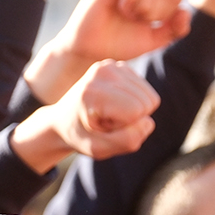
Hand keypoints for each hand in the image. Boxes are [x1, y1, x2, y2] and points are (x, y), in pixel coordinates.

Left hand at [10, 60, 158, 173]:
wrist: (64, 119)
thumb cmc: (82, 136)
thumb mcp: (99, 149)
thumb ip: (126, 140)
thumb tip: (148, 122)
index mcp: (93, 92)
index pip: (136, 112)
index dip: (125, 127)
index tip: (103, 126)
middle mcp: (102, 72)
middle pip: (147, 102)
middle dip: (132, 119)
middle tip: (106, 120)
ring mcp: (111, 65)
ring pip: (150, 97)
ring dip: (134, 111)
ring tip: (109, 113)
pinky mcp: (119, 66)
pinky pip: (146, 91)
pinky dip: (134, 102)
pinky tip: (113, 104)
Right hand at [24, 0, 190, 102]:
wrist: (91, 53)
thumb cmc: (119, 45)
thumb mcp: (152, 40)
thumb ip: (172, 29)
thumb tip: (185, 12)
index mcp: (153, 1)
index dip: (172, 9)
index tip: (160, 25)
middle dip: (160, 6)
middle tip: (145, 21)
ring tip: (136, 15)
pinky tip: (123, 9)